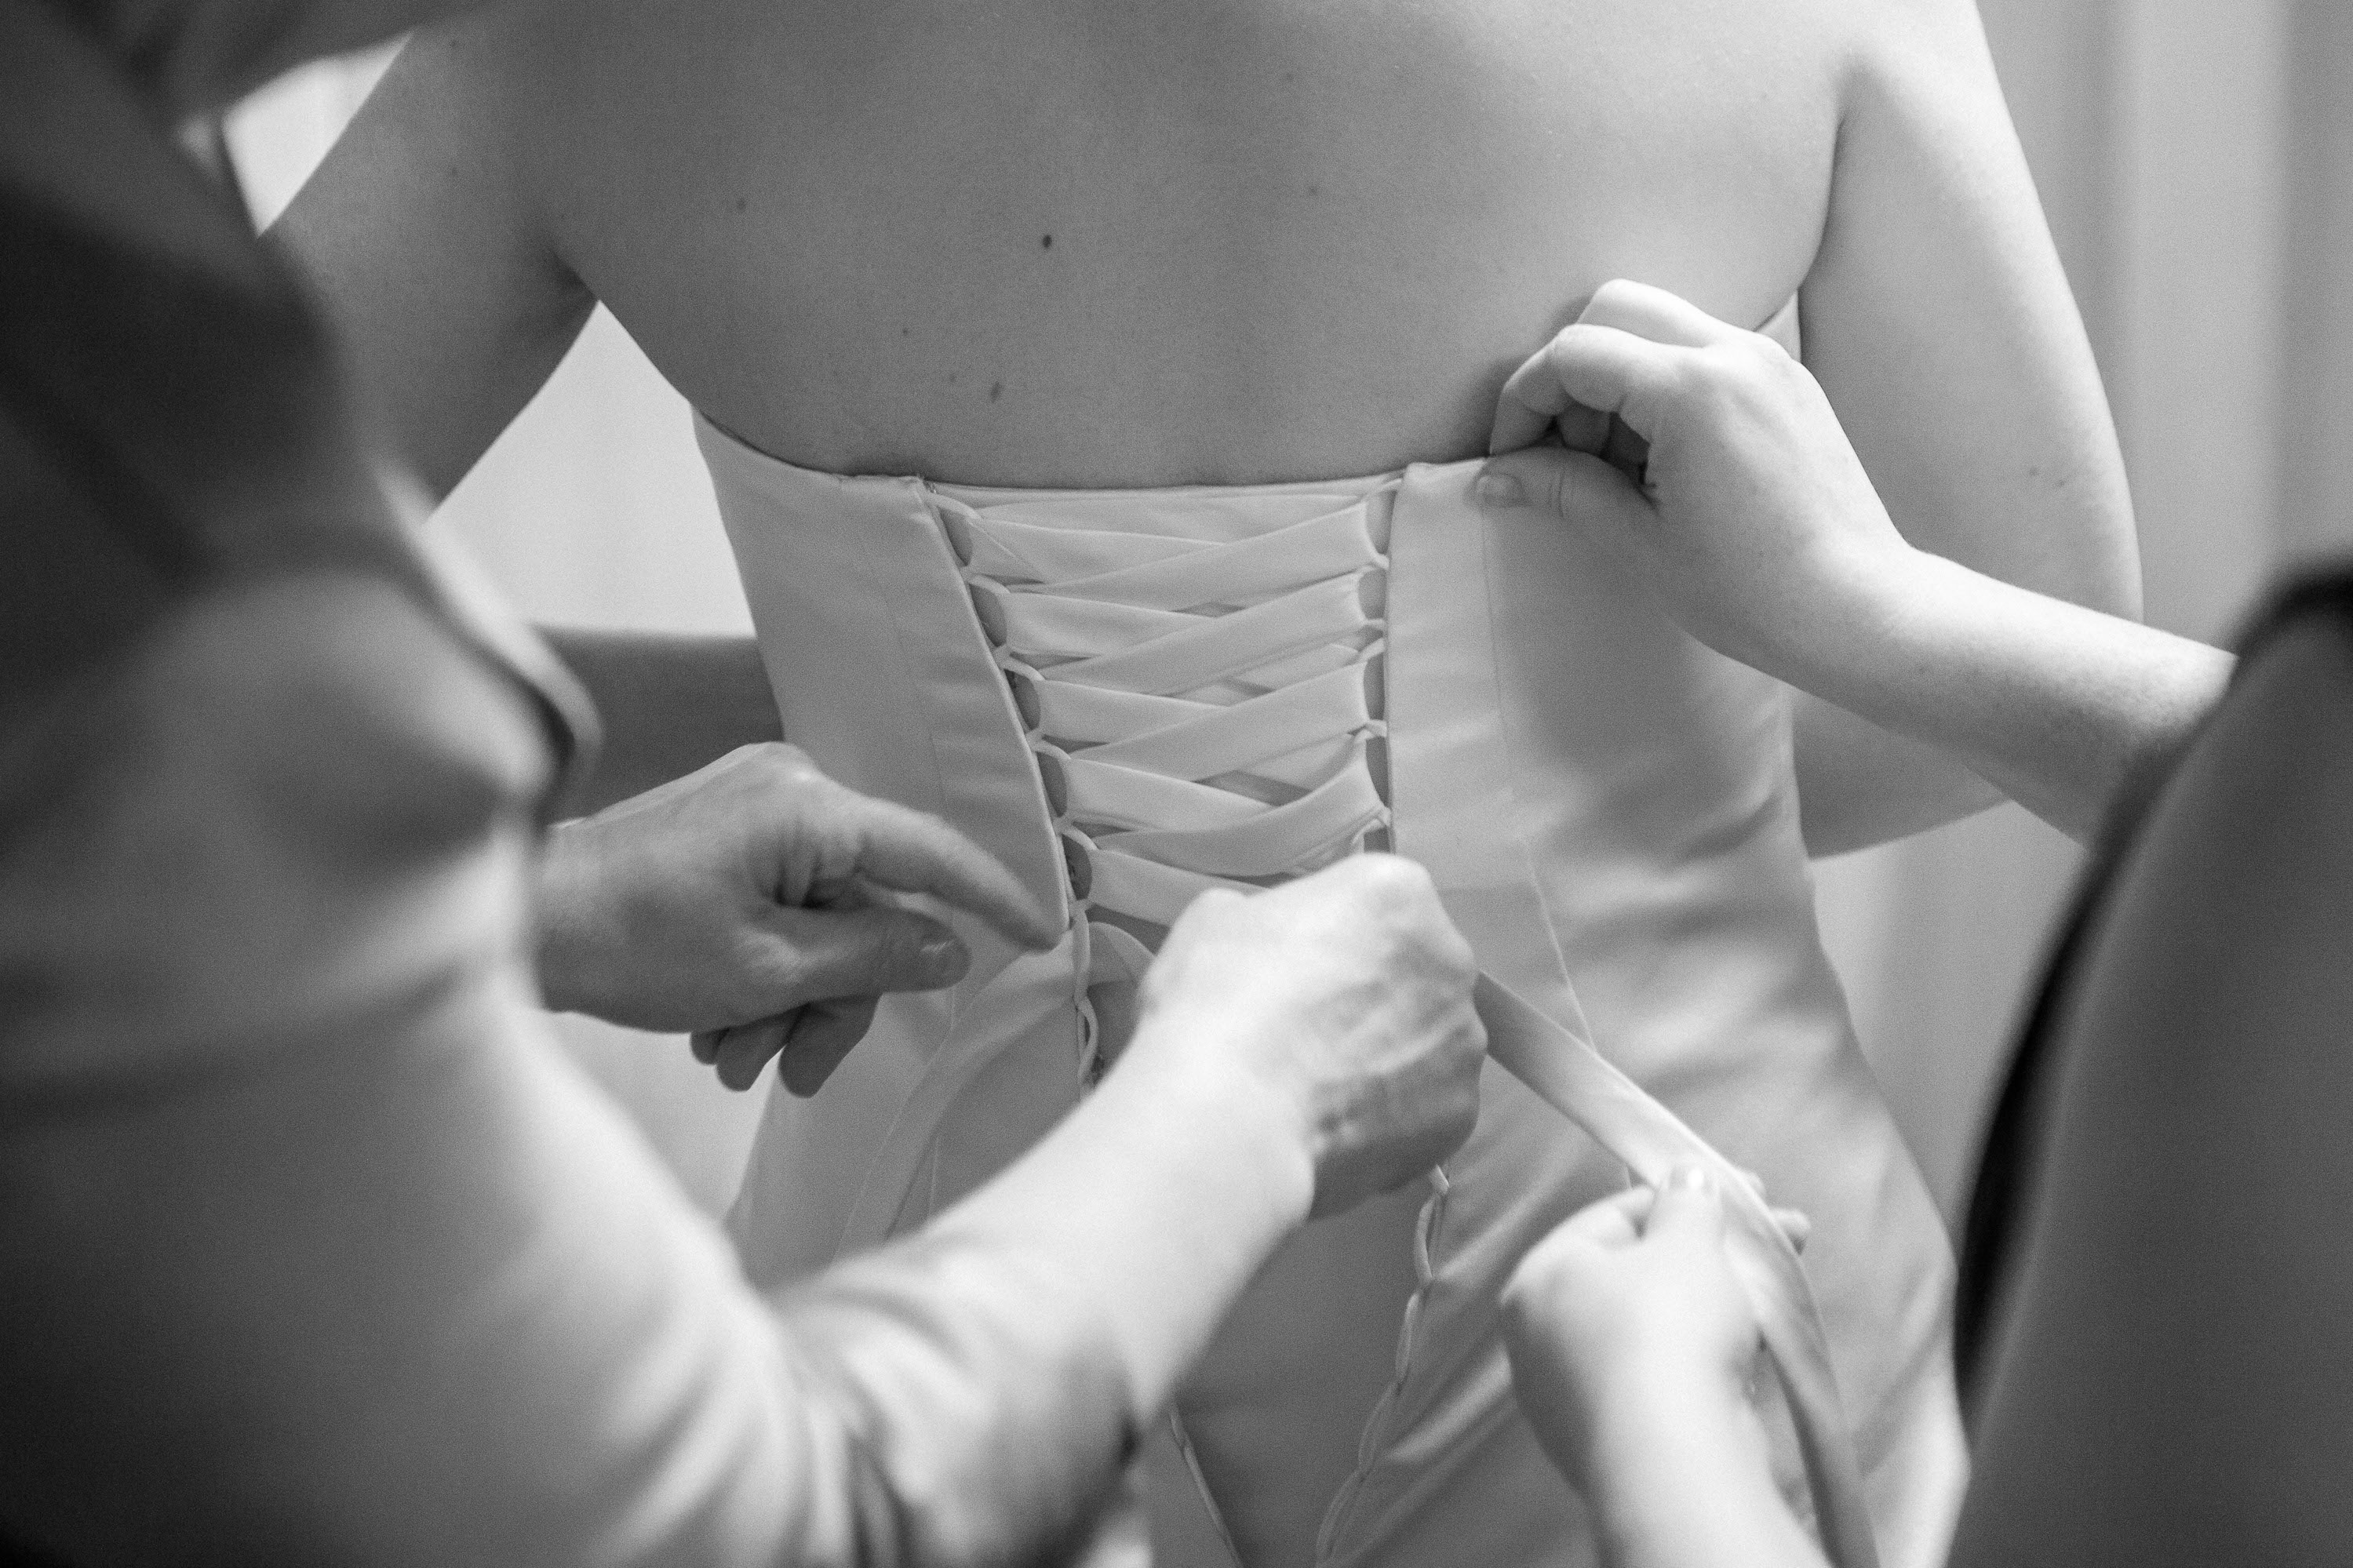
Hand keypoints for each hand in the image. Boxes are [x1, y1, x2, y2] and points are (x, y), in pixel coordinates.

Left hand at [536, 743, 1059, 1092]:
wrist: (520, 922)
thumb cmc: (627, 942)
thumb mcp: (766, 969)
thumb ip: (872, 956)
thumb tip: (949, 946)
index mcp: (806, 808)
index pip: (929, 851)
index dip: (991, 897)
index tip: (1040, 934)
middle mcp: (790, 789)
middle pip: (871, 909)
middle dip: (838, 1000)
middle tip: (793, 1071)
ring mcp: (756, 807)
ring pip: (826, 921)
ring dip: (794, 1000)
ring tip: (733, 1056)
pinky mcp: (728, 830)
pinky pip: (785, 905)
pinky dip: (767, 972)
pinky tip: (719, 1023)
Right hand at [1124, 855, 1484, 1216]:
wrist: (1233, 1115)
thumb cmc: (1219, 1000)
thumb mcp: (1218, 920)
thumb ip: (1270, 920)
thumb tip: (1276, 945)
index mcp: (1397, 892)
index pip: (1374, 904)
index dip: (1330, 937)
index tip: (1295, 967)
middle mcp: (1451, 958)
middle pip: (1413, 969)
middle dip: (1372, 993)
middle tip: (1309, 1028)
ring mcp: (1463, 1040)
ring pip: (1426, 1040)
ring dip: (1388, 1054)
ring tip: (1321, 1085)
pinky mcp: (1460, 1112)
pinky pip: (1427, 1106)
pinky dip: (1393, 1116)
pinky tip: (1338, 1124)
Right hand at [1476, 280, 1922, 687]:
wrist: (1860, 610)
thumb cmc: (1753, 591)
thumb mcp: (1641, 543)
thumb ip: (1564, 490)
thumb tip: (1492, 477)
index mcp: (1693, 391)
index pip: (1575, 354)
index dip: (1524, 401)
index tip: (1510, 457)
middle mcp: (1734, 354)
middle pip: (1614, 311)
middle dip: (1569, 375)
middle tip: (1564, 452)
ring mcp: (1768, 361)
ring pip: (1659, 326)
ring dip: (1616, 380)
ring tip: (1618, 469)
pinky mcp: (1788, 382)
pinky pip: (1702, 353)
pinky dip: (1661, 388)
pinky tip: (1663, 464)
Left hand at [1501, 1169, 1765, 1490]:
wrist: (1675, 1458)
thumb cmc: (1668, 1329)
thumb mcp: (1687, 1244)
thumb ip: (1688, 1204)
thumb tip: (1685, 1177)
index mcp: (1538, 1280)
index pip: (1612, 1217)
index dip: (1685, 1198)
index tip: (1750, 1190)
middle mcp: (1540, 1340)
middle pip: (1637, 1275)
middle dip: (1715, 1252)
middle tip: (1787, 1232)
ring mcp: (1573, 1398)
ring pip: (1654, 1331)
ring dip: (1718, 1303)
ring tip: (1774, 1289)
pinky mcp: (1614, 1443)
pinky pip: (1662, 1381)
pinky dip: (1704, 1358)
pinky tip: (1752, 1347)